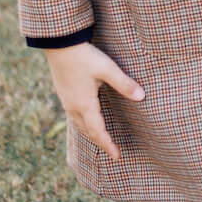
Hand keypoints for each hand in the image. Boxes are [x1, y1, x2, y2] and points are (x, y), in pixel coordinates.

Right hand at [45, 40, 143, 161]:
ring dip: (91, 134)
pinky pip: (74, 117)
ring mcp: (66, 101)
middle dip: (100, 142)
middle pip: (88, 132)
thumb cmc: (84, 56)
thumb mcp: (107, 69)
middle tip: (112, 152)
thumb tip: (142, 96)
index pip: (98, 131)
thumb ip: (124, 83)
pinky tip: (87, 119)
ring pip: (79, 125)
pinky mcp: (63, 94)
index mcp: (85, 104)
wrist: (59, 44)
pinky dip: (83, 124)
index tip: (117, 156)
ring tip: (101, 140)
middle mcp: (73, 107)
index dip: (108, 145)